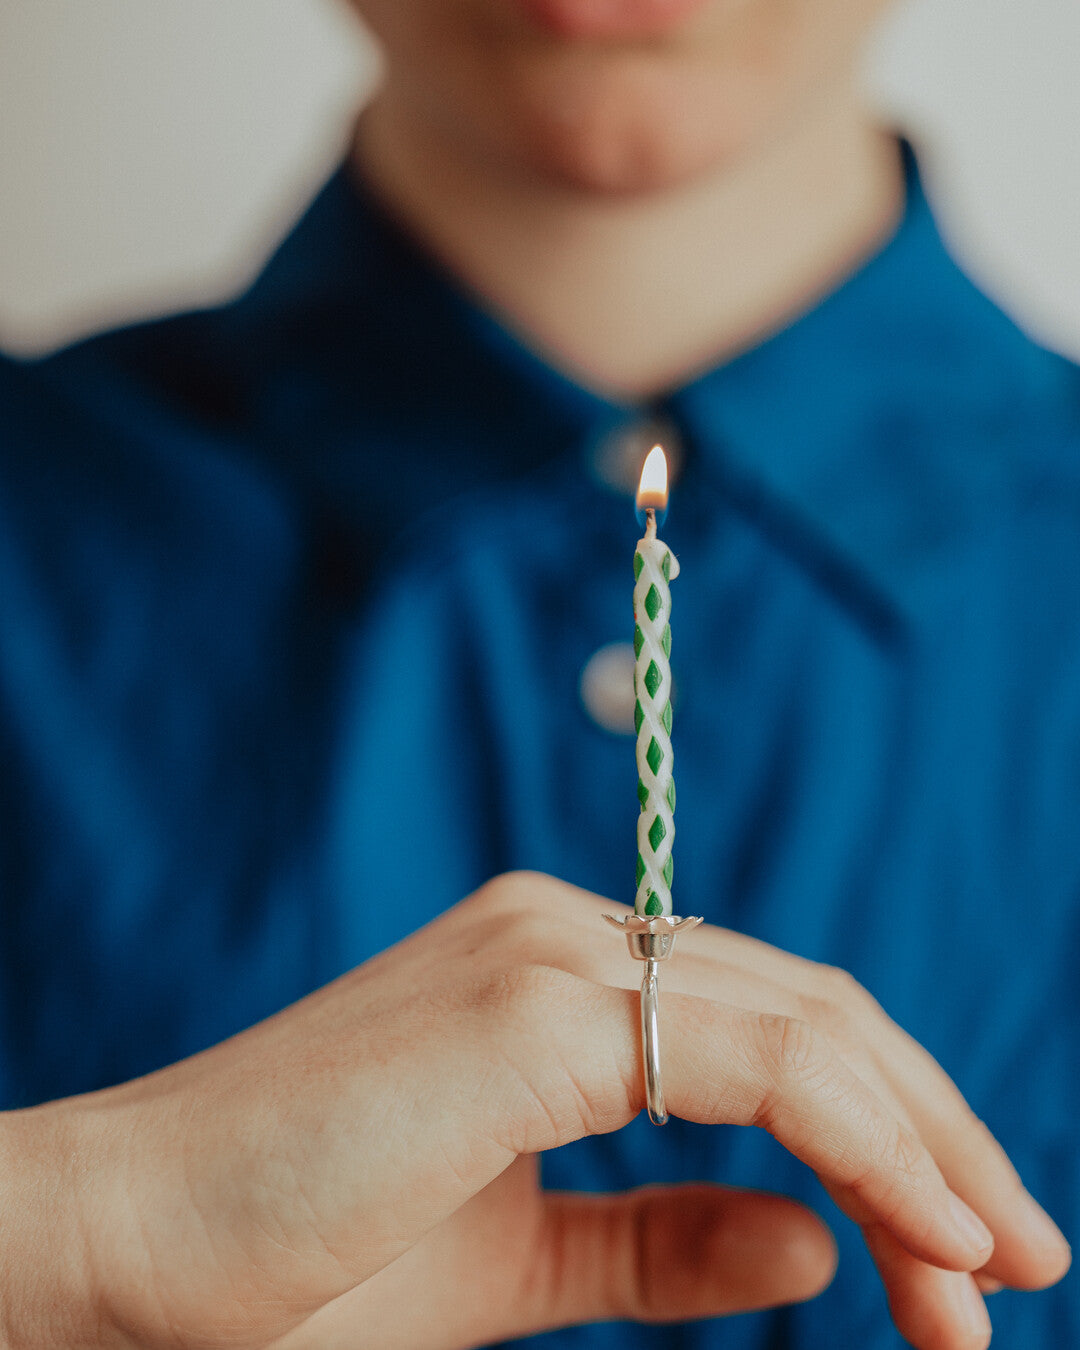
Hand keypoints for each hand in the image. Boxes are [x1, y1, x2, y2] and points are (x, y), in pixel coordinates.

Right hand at [0, 873, 1067, 1349]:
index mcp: (556, 979)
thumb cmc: (298, 1263)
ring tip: (992, 1277)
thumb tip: (816, 1240)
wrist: (126, 1243)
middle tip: (1020, 1268)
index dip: (890, 1139)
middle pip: (815, 1017)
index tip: (965, 1264)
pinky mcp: (533, 1004)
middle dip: (935, 1142)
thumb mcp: (518, 1265)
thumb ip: (662, 1242)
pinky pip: (752, 1057)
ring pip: (806, 1026)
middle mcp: (563, 936)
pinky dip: (860, 1135)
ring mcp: (549, 954)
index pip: (773, 1033)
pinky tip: (924, 1231)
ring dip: (919, 1148)